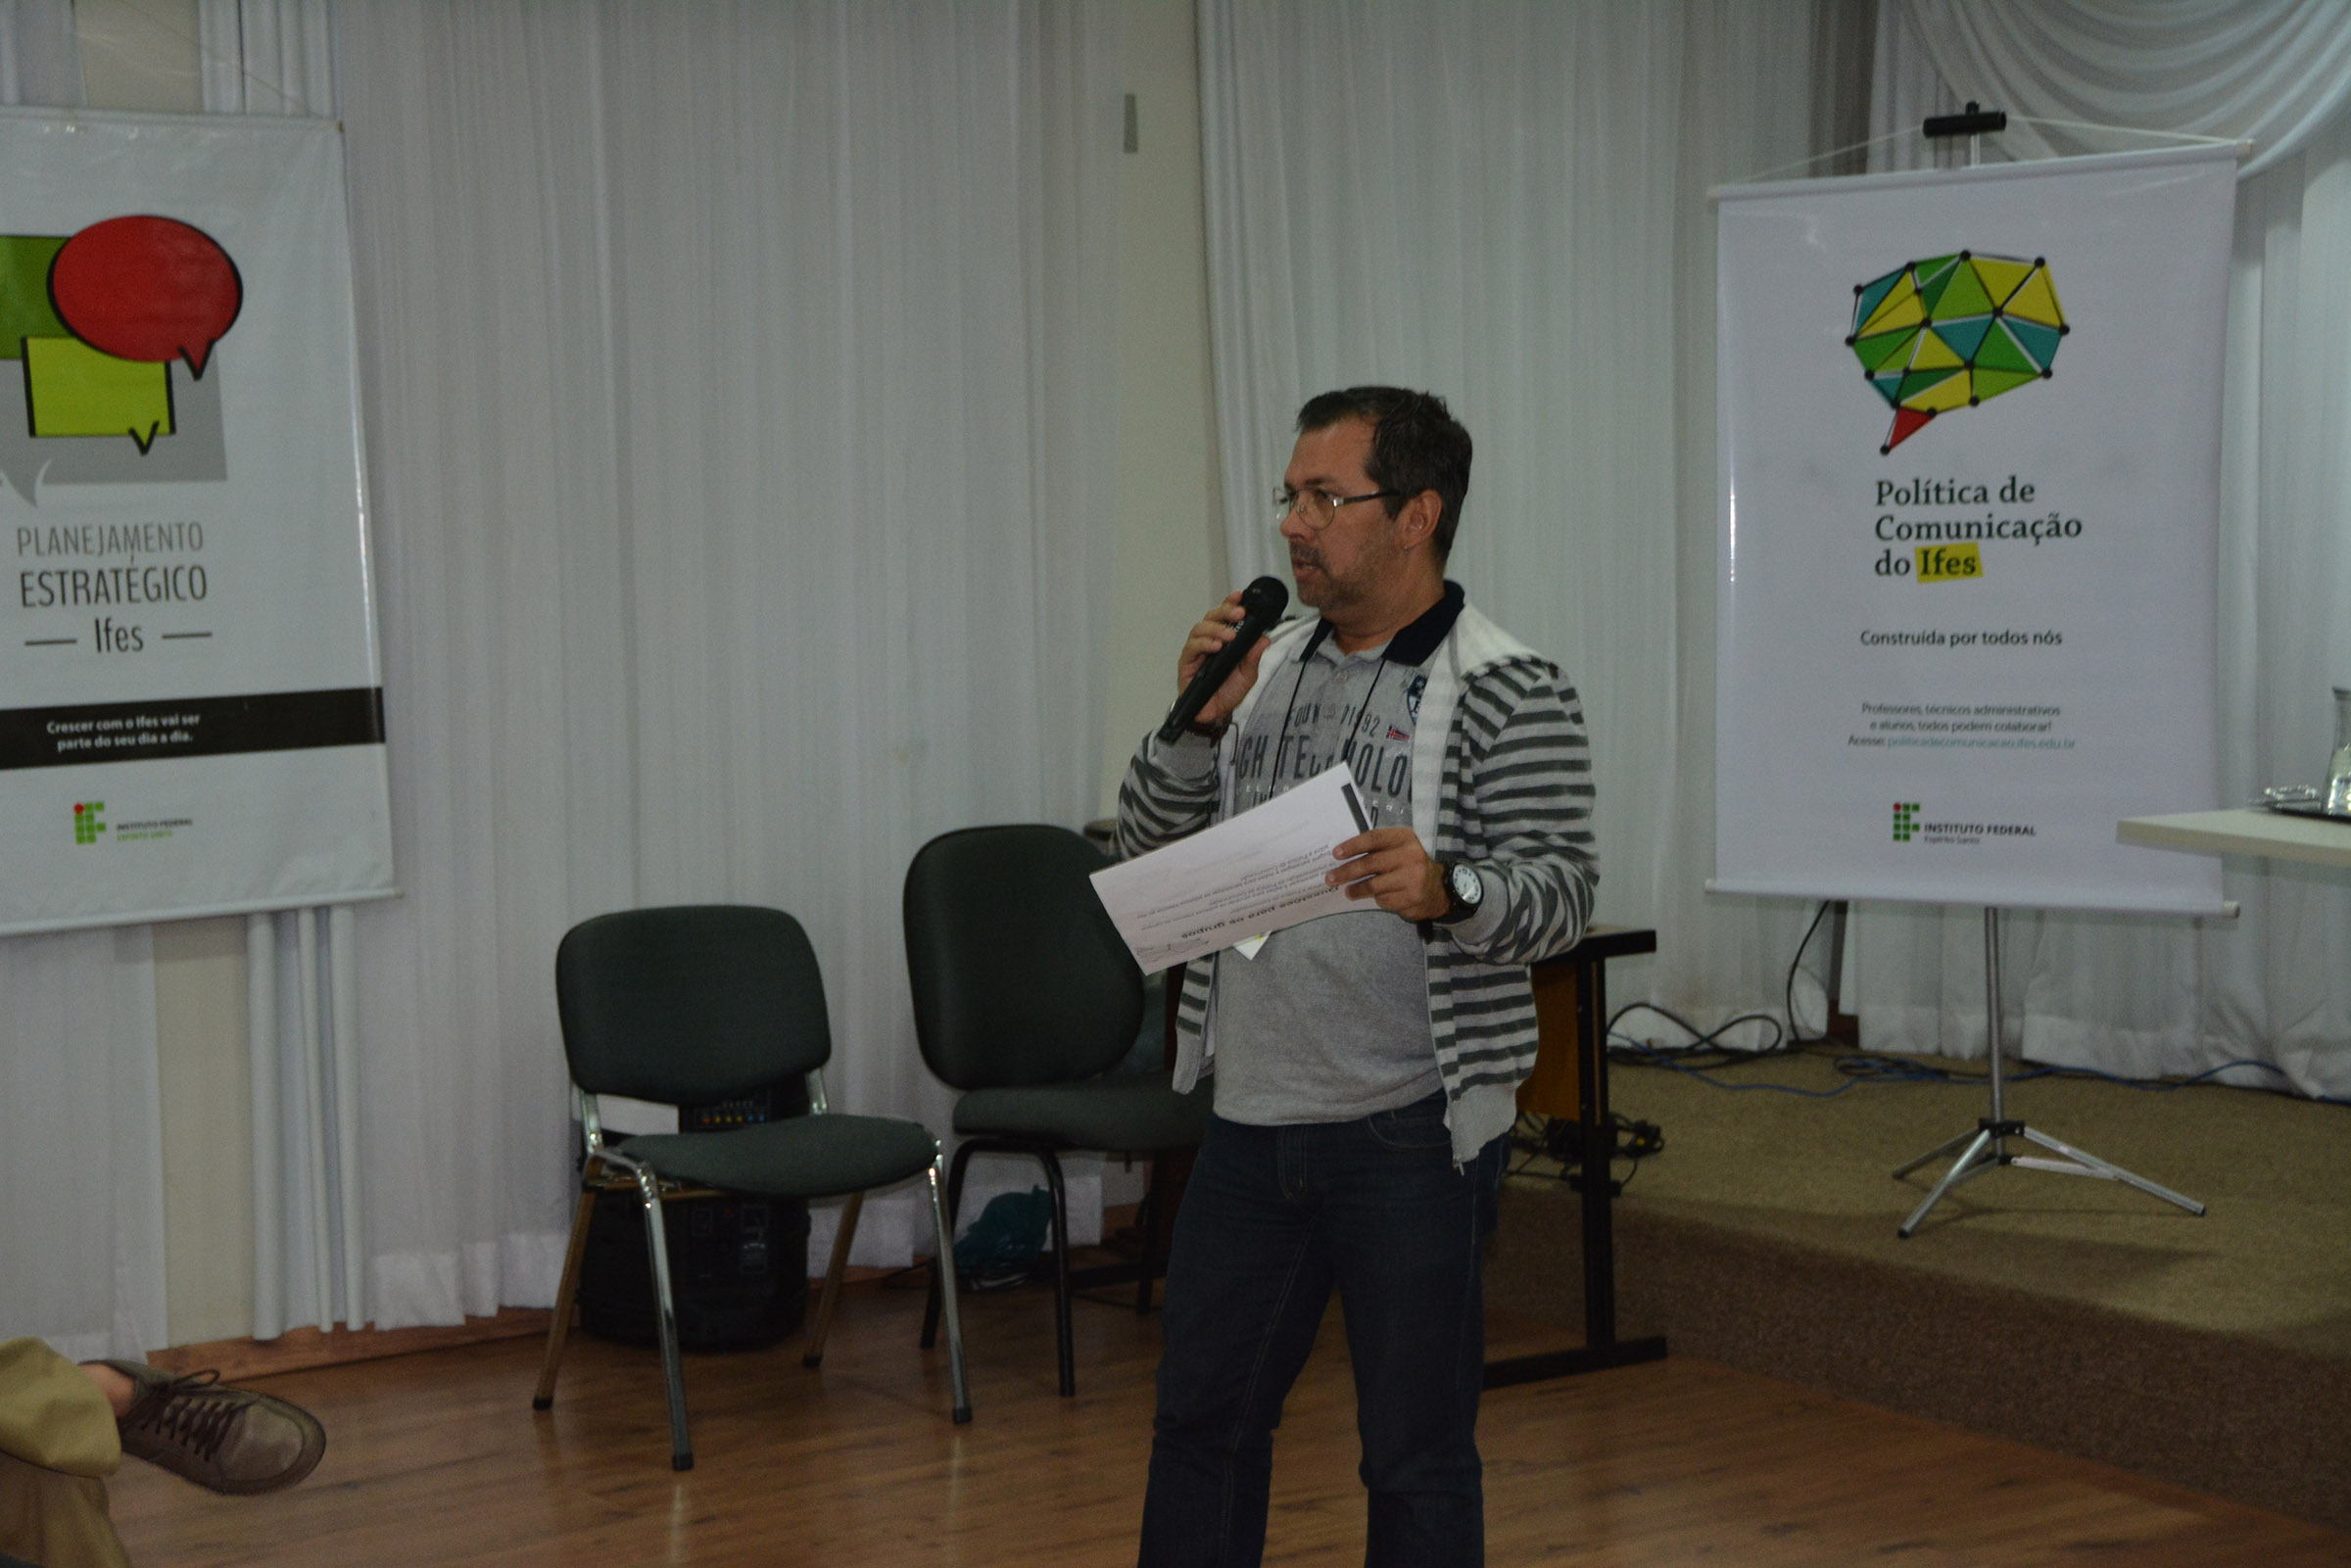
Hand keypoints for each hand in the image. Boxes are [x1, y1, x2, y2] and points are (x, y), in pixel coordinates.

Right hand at [1176, 590, 1271, 729]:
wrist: (1214, 714)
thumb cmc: (1228, 692)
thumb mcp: (1247, 675)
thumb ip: (1253, 657)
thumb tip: (1264, 638)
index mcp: (1223, 640)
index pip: (1225, 617)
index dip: (1230, 603)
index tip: (1240, 595)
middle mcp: (1208, 641)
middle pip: (1211, 617)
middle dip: (1224, 611)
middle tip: (1238, 613)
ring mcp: (1196, 651)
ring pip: (1200, 629)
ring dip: (1216, 629)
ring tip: (1229, 636)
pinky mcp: (1186, 663)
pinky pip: (1192, 647)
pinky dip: (1204, 644)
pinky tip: (1215, 646)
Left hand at [1328, 826, 1447, 920]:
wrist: (1438, 889)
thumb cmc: (1410, 865)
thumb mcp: (1399, 848)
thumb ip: (1377, 848)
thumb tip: (1343, 856)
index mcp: (1404, 838)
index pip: (1374, 838)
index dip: (1353, 846)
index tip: (1336, 854)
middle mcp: (1411, 855)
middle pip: (1371, 863)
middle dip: (1347, 871)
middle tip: (1330, 878)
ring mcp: (1413, 877)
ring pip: (1374, 885)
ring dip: (1356, 890)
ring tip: (1348, 892)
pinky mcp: (1412, 897)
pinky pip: (1384, 899)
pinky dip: (1378, 899)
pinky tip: (1380, 897)